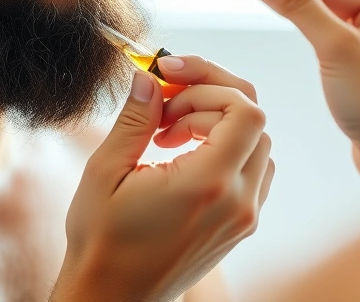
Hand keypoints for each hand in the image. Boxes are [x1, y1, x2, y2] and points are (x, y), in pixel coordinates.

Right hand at [52, 59, 273, 301]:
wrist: (114, 298)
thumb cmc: (102, 243)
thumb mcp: (105, 173)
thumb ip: (134, 119)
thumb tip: (149, 78)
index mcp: (207, 185)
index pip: (244, 110)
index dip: (208, 83)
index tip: (168, 81)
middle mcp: (237, 201)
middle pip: (254, 120)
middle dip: (209, 99)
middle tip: (164, 105)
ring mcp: (244, 216)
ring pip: (257, 143)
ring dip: (217, 124)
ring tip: (168, 133)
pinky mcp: (240, 224)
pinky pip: (252, 170)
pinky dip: (225, 149)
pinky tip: (184, 154)